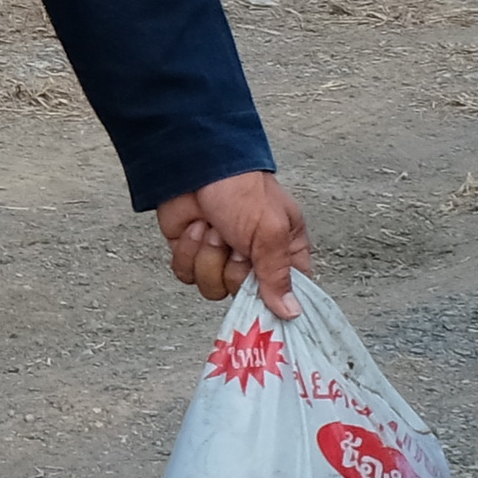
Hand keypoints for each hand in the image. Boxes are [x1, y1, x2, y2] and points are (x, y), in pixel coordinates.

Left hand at [154, 172, 309, 316]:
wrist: (196, 165)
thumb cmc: (242, 188)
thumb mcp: (271, 231)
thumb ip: (278, 274)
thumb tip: (291, 311)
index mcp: (282, 251)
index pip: (285, 293)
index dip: (272, 299)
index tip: (260, 290)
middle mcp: (252, 259)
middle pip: (242, 295)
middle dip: (232, 267)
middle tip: (234, 240)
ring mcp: (219, 257)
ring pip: (211, 288)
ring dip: (208, 256)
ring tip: (213, 228)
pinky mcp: (191, 253)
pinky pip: (186, 275)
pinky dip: (188, 251)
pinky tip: (195, 228)